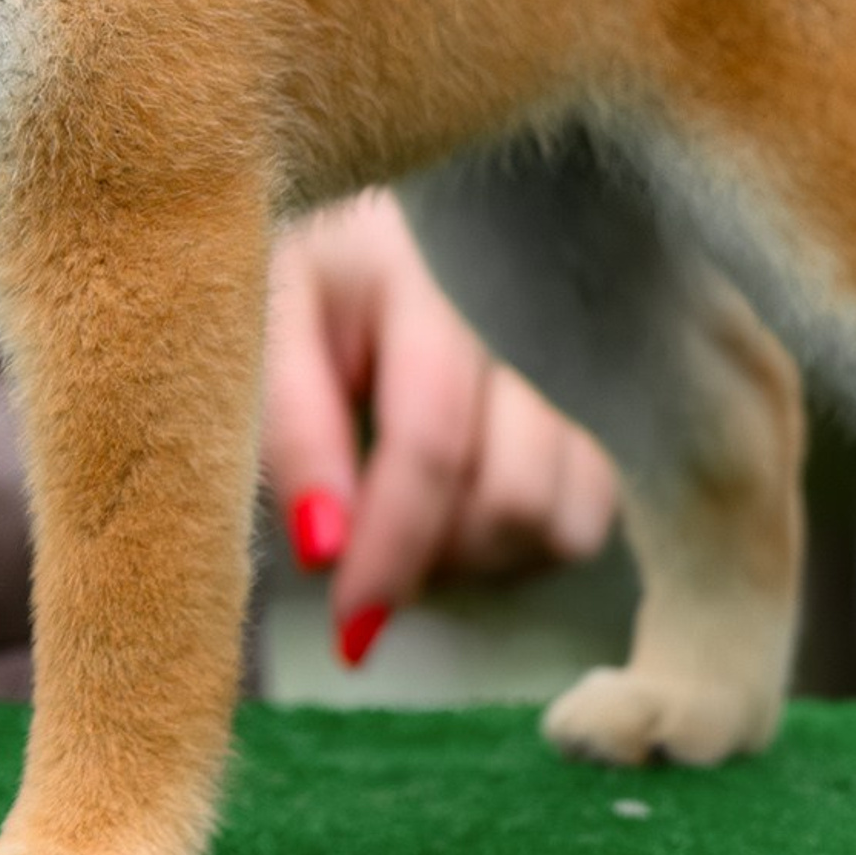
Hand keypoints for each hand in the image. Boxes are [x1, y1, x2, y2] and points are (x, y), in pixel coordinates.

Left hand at [262, 192, 617, 667]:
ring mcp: (566, 352)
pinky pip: (592, 508)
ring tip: (409, 522)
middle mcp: (514, 310)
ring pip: (562, 512)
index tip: (352, 628)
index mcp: (417, 272)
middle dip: (431, 554)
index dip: (393, 546)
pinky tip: (463, 511)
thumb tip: (328, 549)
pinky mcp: (592, 394)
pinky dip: (528, 539)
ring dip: (479, 552)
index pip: (431, 437)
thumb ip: (293, 431)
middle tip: (363, 553)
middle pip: (509, 493)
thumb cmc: (297, 279)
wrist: (353, 226)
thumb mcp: (263, 330)